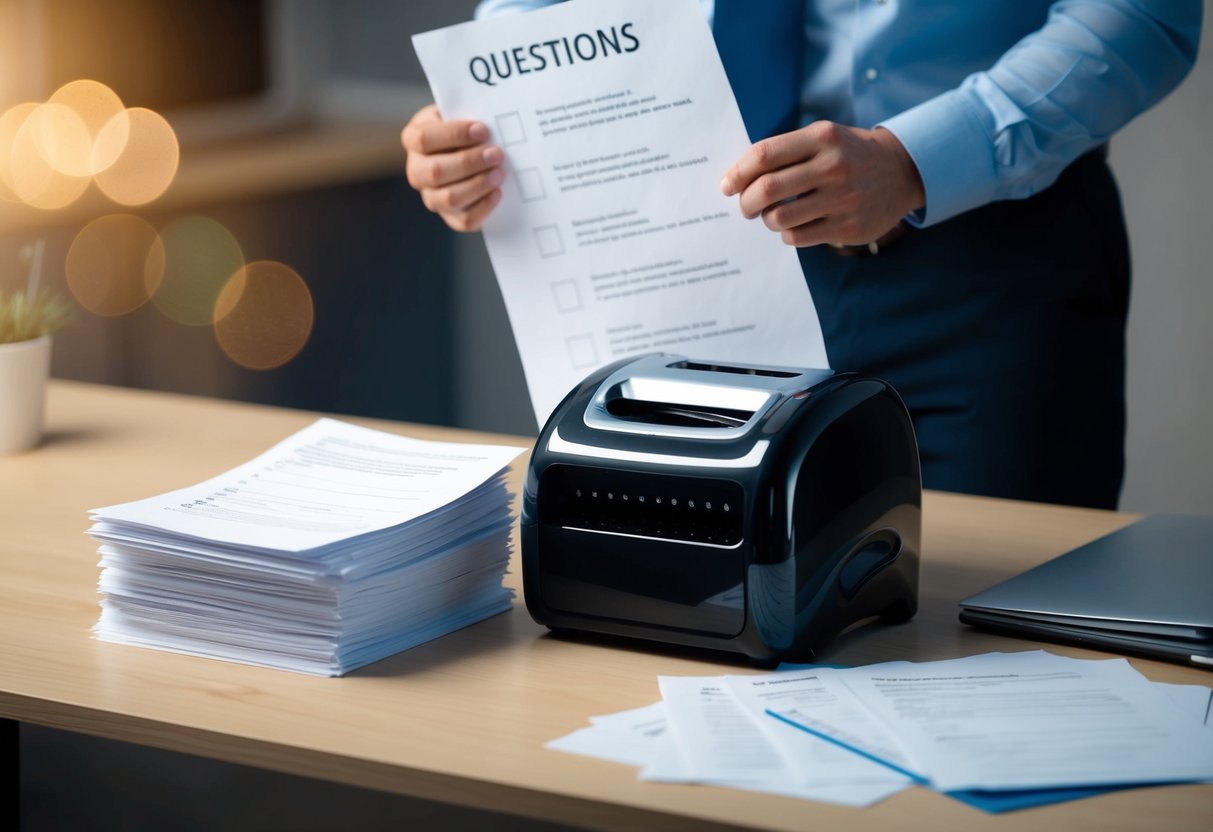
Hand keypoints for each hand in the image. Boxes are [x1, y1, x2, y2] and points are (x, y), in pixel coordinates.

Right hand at [402, 104, 503, 231]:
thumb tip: (490, 122)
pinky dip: (483, 208)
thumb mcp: (461, 111)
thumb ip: (468, 113)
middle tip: (496, 154)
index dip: (454, 135)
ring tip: (499, 173)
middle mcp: (417, 171)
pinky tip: (498, 192)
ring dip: (477, 186)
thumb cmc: (466, 127)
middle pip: (435, 172)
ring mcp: (431, 196)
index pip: (424, 139)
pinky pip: (464, 220)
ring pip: (448, 199)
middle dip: (469, 162)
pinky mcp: (450, 216)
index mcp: (413, 139)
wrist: (471, 149)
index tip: (482, 130)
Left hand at [719, 122, 924, 246]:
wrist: (901, 172)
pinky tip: (794, 226)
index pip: (764, 155)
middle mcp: (833, 165)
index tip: (727, 185)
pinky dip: (786, 234)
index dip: (738, 173)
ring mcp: (842, 198)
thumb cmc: (848, 155)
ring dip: (766, 220)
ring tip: (772, 216)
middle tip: (746, 206)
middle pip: (767, 188)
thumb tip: (736, 178)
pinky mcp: (848, 226)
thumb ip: (785, 151)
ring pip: (779, 217)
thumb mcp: (822, 138)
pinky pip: (797, 237)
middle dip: (746, 201)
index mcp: (821, 137)